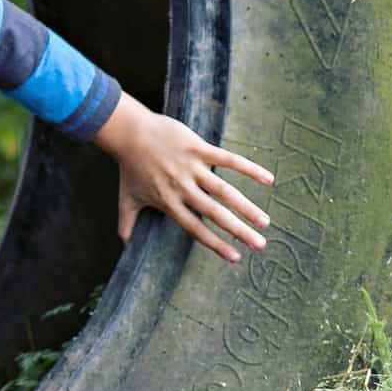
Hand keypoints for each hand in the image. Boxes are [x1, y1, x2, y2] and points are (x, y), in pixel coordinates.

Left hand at [94, 94, 272, 263]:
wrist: (129, 132)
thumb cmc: (129, 167)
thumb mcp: (126, 199)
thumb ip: (126, 224)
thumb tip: (123, 246)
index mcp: (169, 203)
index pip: (195, 228)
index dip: (216, 243)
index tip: (236, 258)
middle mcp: (182, 188)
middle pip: (215, 213)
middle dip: (239, 231)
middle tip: (261, 245)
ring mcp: (192, 167)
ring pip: (225, 190)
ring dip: (247, 206)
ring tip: (265, 222)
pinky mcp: (198, 148)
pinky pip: (228, 159)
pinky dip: (249, 168)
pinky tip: (268, 179)